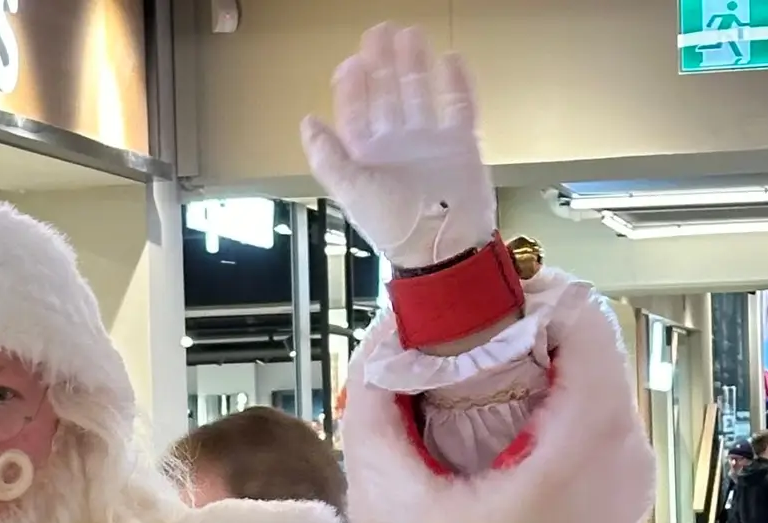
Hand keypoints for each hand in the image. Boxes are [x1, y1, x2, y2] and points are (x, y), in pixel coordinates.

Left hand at [300, 23, 495, 270]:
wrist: (443, 246)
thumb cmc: (393, 224)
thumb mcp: (351, 190)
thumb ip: (328, 156)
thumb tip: (307, 121)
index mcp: (367, 156)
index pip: (356, 112)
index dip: (352, 86)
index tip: (351, 61)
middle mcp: (396, 145)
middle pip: (388, 94)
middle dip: (383, 63)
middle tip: (381, 31)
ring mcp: (429, 142)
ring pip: (420, 93)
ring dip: (415, 65)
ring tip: (411, 35)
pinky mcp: (460, 144)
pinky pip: (458, 107)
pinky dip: (455, 84)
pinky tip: (450, 60)